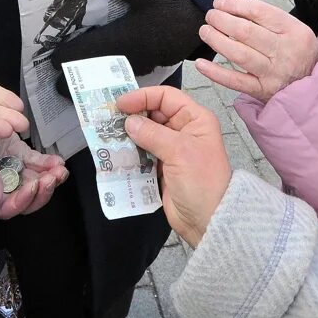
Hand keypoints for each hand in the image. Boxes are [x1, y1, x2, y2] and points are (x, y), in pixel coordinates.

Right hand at [0, 133, 67, 218]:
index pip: (4, 208)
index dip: (21, 201)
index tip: (32, 186)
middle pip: (23, 200)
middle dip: (41, 192)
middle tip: (51, 178)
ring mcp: (9, 169)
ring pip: (33, 183)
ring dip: (50, 179)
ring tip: (60, 170)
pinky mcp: (17, 155)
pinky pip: (36, 164)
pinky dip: (48, 164)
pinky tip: (57, 161)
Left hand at [49, 0, 203, 76]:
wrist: (196, 21)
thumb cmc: (171, 7)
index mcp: (122, 40)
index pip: (86, 53)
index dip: (67, 58)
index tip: (51, 60)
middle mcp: (126, 57)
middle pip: (93, 72)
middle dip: (74, 80)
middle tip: (55, 86)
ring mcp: (136, 64)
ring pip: (106, 77)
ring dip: (90, 80)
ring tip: (73, 81)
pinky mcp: (144, 65)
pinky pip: (119, 75)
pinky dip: (106, 77)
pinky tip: (99, 73)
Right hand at [118, 86, 230, 247]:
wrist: (208, 221)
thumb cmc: (202, 182)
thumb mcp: (179, 152)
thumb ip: (152, 134)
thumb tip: (129, 122)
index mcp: (195, 119)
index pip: (166, 97)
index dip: (143, 97)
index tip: (121, 104)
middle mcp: (184, 131)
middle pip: (153, 114)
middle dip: (132, 116)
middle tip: (109, 120)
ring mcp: (172, 150)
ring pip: (145, 134)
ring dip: (128, 135)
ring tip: (109, 136)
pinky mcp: (161, 168)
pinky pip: (142, 153)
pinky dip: (130, 153)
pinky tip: (116, 154)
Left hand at [194, 0, 317, 101]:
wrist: (315, 84)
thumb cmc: (298, 50)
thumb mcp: (291, 28)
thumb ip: (264, 14)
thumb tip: (236, 0)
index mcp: (293, 30)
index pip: (260, 12)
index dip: (235, 5)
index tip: (219, 2)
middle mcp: (284, 51)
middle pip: (247, 32)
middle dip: (222, 21)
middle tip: (210, 16)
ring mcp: (273, 73)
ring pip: (240, 55)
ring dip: (217, 41)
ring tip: (205, 31)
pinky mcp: (262, 91)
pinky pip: (236, 82)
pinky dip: (216, 73)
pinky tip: (201, 63)